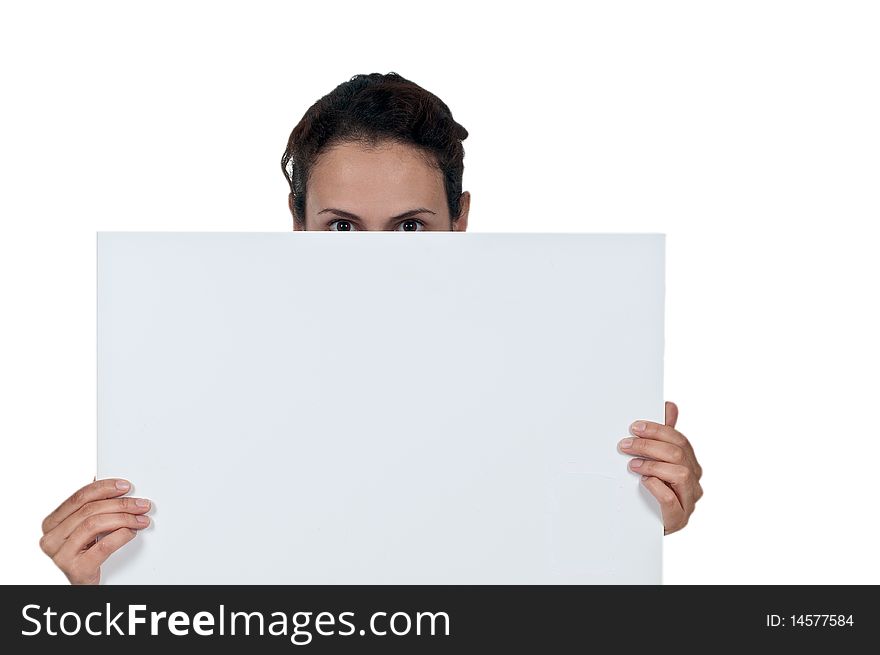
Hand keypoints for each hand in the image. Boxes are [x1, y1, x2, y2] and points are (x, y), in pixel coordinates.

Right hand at [39, 478, 150, 583]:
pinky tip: (131, 532)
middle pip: (89, 510)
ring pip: (95, 525)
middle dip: (120, 504)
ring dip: (124, 519)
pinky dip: (122, 535)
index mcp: (52, 524)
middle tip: (141, 504)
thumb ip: (90, 508)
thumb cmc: (85, 555)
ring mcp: (61, 555)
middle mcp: (51, 539)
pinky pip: (103, 546)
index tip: (125, 486)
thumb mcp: (84, 529)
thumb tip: (108, 484)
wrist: (85, 585)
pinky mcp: (77, 569)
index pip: (79, 498)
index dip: (104, 488)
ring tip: (140, 519)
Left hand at [618, 401, 702, 534]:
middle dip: (648, 446)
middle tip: (625, 445)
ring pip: (679, 473)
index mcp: (690, 464)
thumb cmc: (649, 490)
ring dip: (652, 464)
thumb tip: (670, 406)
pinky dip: (656, 486)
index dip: (657, 430)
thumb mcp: (654, 460)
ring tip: (632, 465)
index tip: (634, 427)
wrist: (642, 525)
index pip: (679, 440)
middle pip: (677, 454)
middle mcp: (693, 482)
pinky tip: (643, 481)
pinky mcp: (678, 519)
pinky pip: (670, 499)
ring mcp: (688, 501)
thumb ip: (663, 436)